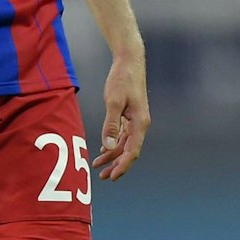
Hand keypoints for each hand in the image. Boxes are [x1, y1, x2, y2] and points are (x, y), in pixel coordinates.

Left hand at [92, 51, 148, 179]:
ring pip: (125, 144)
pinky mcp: (130, 114)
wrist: (129, 61)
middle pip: (130, 150)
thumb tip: (109, 146)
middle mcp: (140, 124)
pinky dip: (114, 144)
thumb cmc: (122, 79)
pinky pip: (123, 135)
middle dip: (117, 165)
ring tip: (98, 166)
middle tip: (103, 177)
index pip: (133, 151)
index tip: (113, 177)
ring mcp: (136, 120)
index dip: (123, 166)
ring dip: (113, 155)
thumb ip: (111, 125)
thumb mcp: (113, 102)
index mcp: (140, 123)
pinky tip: (104, 149)